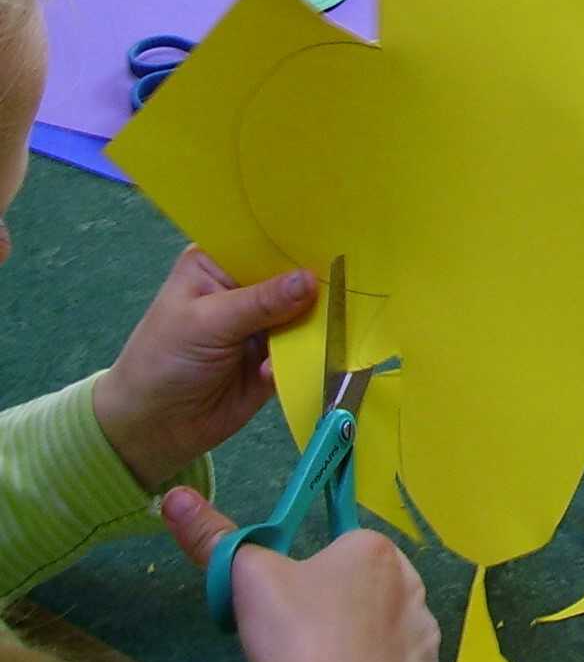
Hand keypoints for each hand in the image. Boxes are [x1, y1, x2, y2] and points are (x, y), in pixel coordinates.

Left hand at [93, 250, 317, 490]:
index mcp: (219, 264)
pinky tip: (310, 356)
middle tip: (352, 277)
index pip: (263, 241)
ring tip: (340, 319)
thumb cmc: (164, 362)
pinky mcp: (278, 356)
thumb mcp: (207, 323)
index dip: (295, 237)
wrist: (154, 430)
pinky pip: (306, 348)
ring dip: (321, 318)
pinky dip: (312, 351)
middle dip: (318, 278)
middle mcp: (246, 288)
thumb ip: (260, 302)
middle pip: (293, 274)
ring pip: (306, 311)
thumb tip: (311, 279)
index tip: (335, 231)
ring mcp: (265, 323)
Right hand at [162, 488, 440, 661]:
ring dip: (363, 637)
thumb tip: (176, 497)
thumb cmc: (295, 633)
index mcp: (372, 547)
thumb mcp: (247, 578)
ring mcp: (424, 626)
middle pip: (366, 585)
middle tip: (303, 637)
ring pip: (387, 623)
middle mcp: (410, 578)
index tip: (291, 605)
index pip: (340, 549)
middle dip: (338, 605)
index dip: (310, 578)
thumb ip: (214, 537)